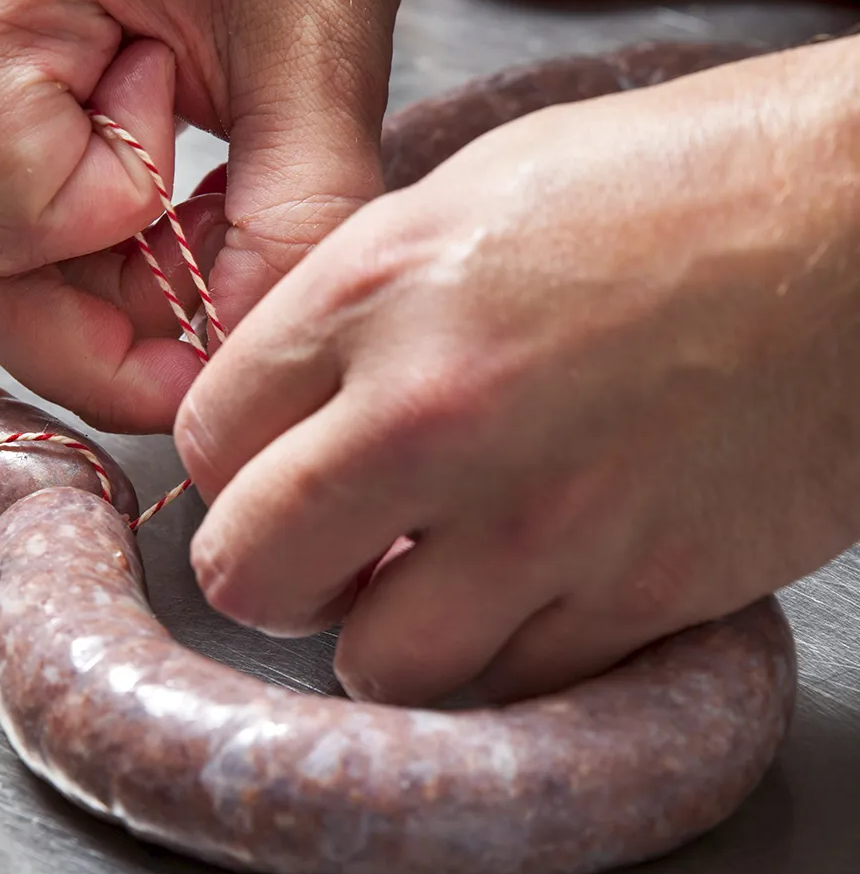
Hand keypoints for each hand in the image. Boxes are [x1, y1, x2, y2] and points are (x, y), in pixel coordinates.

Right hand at [0, 0, 407, 431]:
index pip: (13, 239)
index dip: (138, 280)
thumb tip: (238, 358)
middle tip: (214, 318)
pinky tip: (165, 200)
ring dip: (103, 289)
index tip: (226, 221)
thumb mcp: (314, 46)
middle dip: (106, 334)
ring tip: (202, 221)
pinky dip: (90, 244)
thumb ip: (293, 217)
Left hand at [174, 37, 859, 706]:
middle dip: (271, 575)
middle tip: (317, 553)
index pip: (206, 440)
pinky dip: (503, 653)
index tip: (263, 475)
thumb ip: (344, 313)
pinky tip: (534, 586)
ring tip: (432, 579)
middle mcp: (435, 413)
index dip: (227, 470)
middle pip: (249, 576)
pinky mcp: (635, 596)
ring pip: (375, 666)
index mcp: (375, 292)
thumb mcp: (463, 200)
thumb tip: (280, 411)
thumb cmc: (666, 190)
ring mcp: (537, 521)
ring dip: (386, 635)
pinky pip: (510, 683)